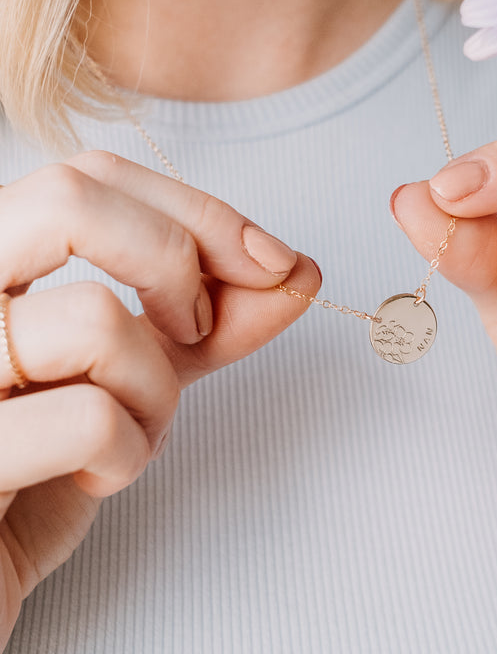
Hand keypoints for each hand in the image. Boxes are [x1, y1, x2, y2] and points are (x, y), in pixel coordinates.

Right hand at [0, 151, 319, 649]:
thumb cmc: (43, 471)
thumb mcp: (129, 378)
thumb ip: (206, 323)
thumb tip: (295, 272)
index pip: (90, 178)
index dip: (198, 213)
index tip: (271, 263)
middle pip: (70, 198)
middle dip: (179, 258)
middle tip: (197, 326)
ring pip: (95, 317)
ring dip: (157, 388)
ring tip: (136, 430)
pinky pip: (88, 417)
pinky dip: (129, 450)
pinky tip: (100, 475)